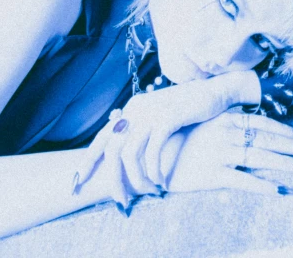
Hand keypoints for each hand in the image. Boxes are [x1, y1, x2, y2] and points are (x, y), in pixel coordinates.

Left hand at [73, 74, 246, 206]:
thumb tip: (124, 152)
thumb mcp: (159, 116)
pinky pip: (152, 152)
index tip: (78, 182)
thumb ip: (141, 129)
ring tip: (147, 192)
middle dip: (113, 180)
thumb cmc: (188, 108)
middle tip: (121, 201)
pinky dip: (154, 170)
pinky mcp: (168, 117)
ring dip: (137, 179)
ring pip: (130, 154)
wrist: (214, 93)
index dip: (88, 160)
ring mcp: (151, 112)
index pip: (103, 136)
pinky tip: (160, 181)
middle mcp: (136, 108)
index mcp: (131, 108)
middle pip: (112, 150)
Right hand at [160, 111, 292, 195]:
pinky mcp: (213, 175)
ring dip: (288, 165)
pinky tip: (282, 191)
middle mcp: (226, 133)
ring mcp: (221, 153)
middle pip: (269, 140)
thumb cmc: (176, 137)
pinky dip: (266, 187)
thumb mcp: (203, 123)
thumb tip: (244, 123)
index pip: (264, 123)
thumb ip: (224, 122)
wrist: (148, 154)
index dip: (287, 131)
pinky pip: (245, 182)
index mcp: (225, 118)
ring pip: (262, 159)